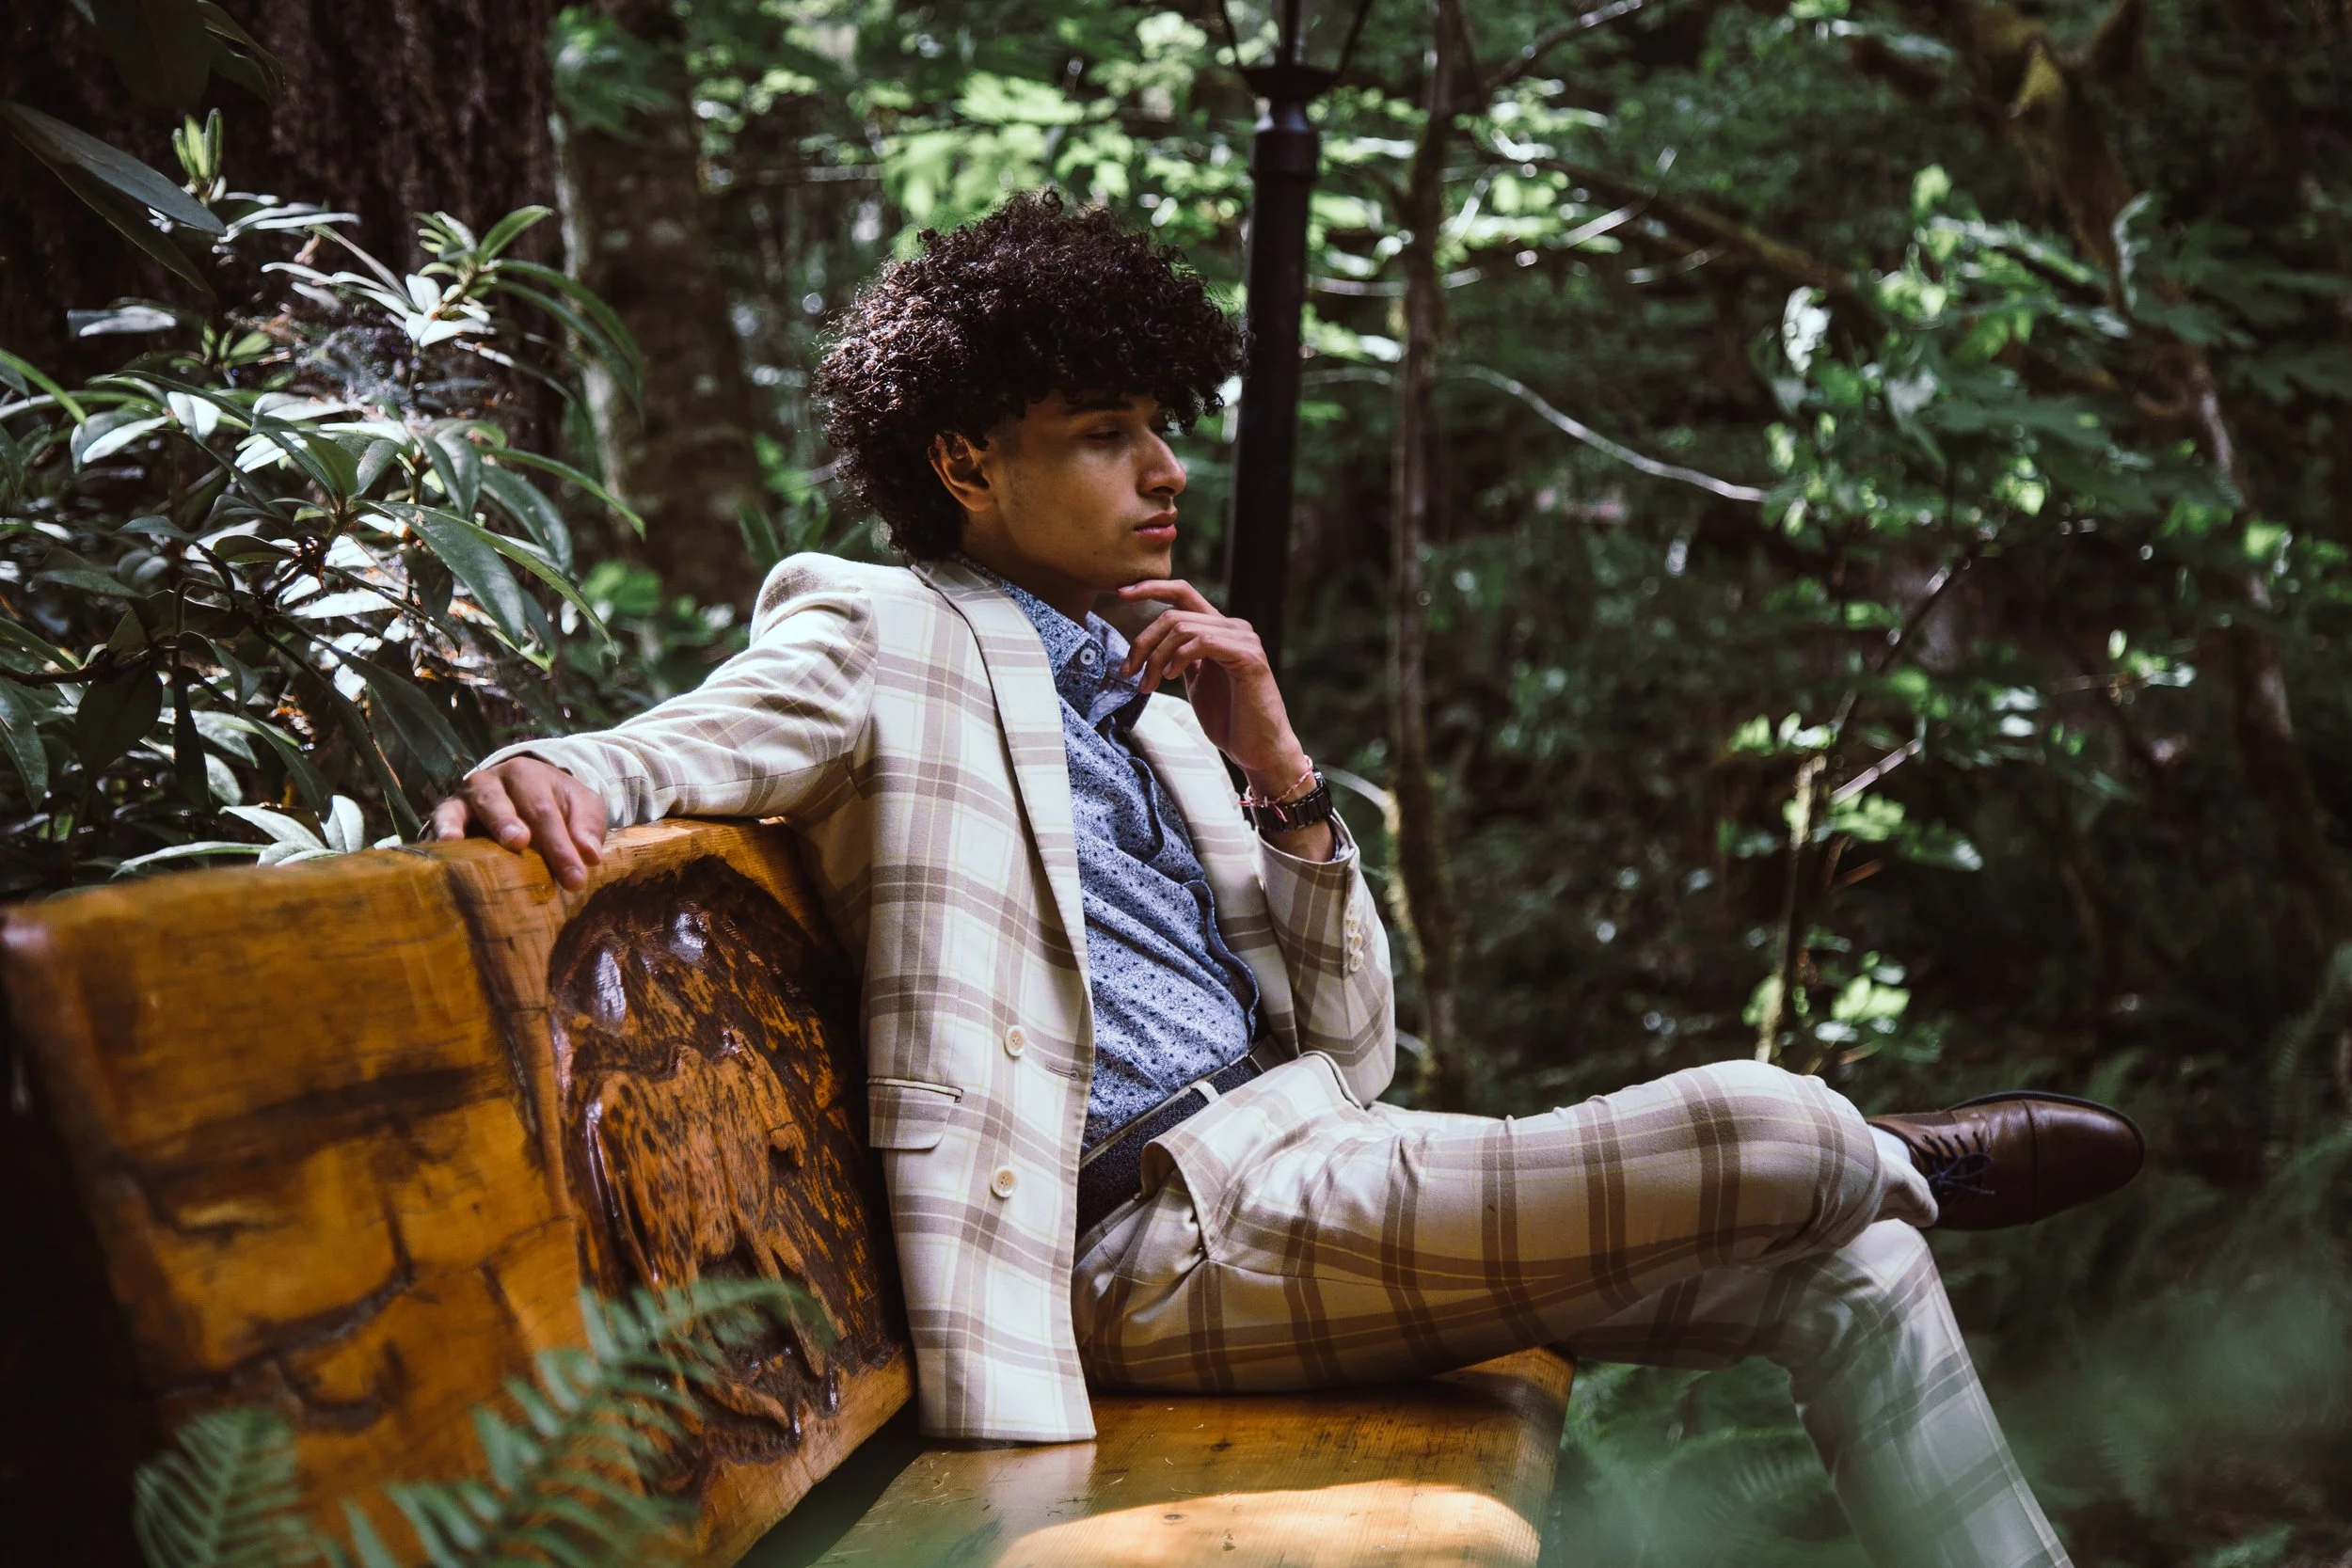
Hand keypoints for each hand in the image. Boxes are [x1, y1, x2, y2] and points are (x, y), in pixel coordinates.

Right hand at [427, 755, 605, 889]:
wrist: (522, 788)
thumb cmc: (555, 803)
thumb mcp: (581, 806)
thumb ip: (587, 826)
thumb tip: (589, 855)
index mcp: (529, 776)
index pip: (545, 811)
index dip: (560, 846)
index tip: (575, 878)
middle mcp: (494, 781)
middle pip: (503, 805)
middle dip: (512, 826)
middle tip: (520, 843)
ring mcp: (467, 796)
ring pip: (468, 808)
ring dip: (468, 826)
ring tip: (467, 842)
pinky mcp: (448, 812)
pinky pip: (441, 819)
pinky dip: (441, 831)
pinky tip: (445, 845)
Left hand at [1115, 579, 1309, 795]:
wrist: (1258, 750)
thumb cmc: (1229, 719)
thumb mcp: (1197, 681)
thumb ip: (1181, 658)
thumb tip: (1151, 647)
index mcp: (1220, 629)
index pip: (1183, 593)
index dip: (1150, 588)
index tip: (1121, 593)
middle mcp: (1234, 627)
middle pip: (1173, 615)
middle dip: (1142, 642)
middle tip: (1127, 672)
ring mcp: (1243, 640)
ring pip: (1182, 627)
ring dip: (1156, 657)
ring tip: (1148, 684)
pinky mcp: (1248, 657)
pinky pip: (1202, 641)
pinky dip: (1178, 658)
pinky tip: (1171, 678)